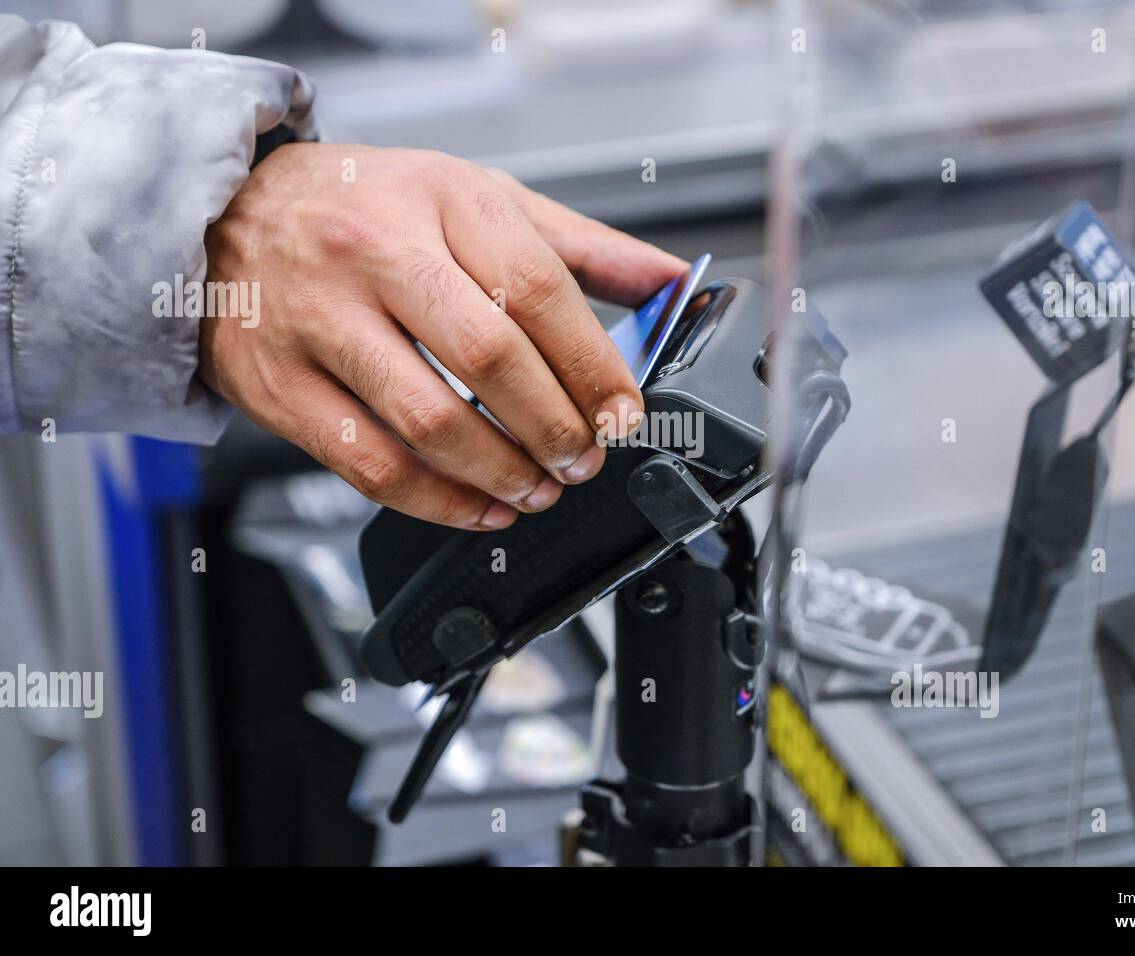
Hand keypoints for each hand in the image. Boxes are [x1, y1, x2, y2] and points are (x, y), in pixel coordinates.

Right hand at [200, 143, 686, 529]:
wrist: (221, 218)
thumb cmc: (362, 207)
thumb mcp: (473, 198)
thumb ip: (577, 245)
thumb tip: (671, 283)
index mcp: (439, 199)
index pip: (536, 288)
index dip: (592, 365)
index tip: (623, 412)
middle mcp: (374, 252)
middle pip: (488, 356)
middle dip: (554, 426)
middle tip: (585, 458)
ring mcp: (319, 320)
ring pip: (428, 420)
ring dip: (501, 472)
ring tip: (539, 489)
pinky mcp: (280, 384)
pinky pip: (369, 463)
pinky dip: (437, 502)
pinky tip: (479, 508)